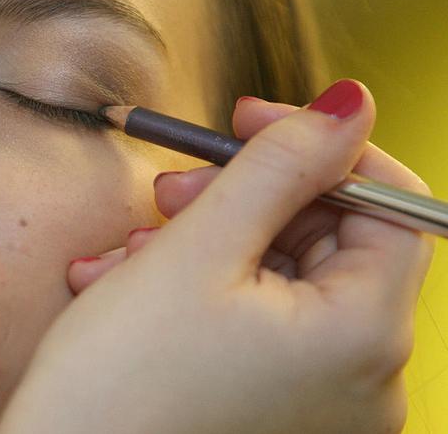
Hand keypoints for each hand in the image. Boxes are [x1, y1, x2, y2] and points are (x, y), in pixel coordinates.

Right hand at [0, 80, 434, 433]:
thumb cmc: (118, 383)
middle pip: (329, 240)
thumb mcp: (196, 250)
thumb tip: (346, 106)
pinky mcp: (277, 408)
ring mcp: (320, 401)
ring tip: (132, 251)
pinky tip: (133, 285)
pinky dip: (202, 290)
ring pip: (281, 277)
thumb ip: (279, 166)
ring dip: (206, 242)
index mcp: (363, 338)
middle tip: (173, 190)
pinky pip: (259, 322)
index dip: (323, 148)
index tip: (253, 121)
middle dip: (244, 199)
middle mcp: (363, 381)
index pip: (392, 206)